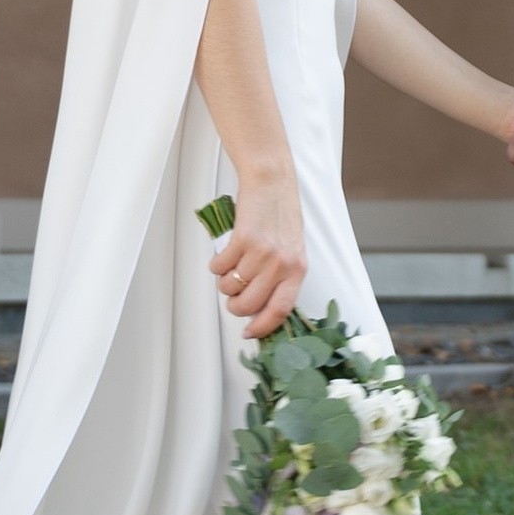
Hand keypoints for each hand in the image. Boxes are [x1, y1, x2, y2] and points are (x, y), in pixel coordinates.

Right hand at [208, 154, 304, 337]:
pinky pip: (219, 267)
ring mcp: (262, 253)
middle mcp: (281, 264)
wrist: (271, 181)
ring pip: (230, 288)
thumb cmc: (280, 216)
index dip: (261, 327)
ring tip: (231, 267)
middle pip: (249, 305)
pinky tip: (224, 254)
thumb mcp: (291, 250)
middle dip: (235, 306)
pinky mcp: (242, 240)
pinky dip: (216, 265)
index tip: (249, 332)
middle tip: (233, 296)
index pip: (280, 311)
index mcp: (297, 270)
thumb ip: (281, 278)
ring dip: (224, 282)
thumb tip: (260, 309)